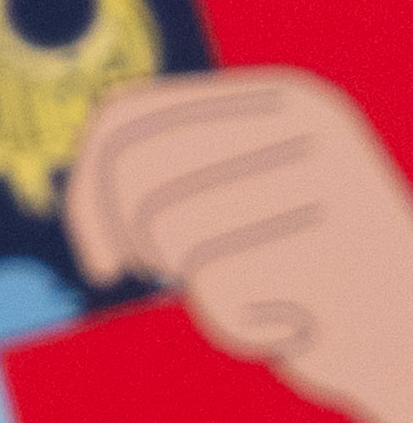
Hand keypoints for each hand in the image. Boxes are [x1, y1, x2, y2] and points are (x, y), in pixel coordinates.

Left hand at [70, 67, 412, 422]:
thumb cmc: (312, 270)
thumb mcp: (253, 192)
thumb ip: (182, 165)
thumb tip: (87, 165)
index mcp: (283, 99)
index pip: (129, 116)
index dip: (86, 192)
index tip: (99, 256)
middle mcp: (306, 129)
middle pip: (137, 170)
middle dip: (126, 239)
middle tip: (160, 277)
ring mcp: (326, 185)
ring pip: (172, 231)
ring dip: (193, 286)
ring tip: (250, 290)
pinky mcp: (335, 252)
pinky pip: (220, 291)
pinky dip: (236, 324)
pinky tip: (288, 321)